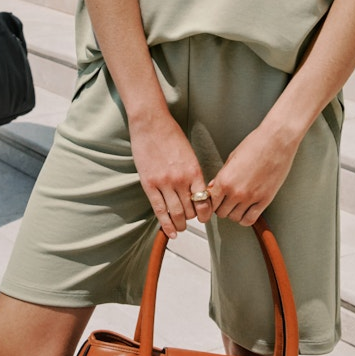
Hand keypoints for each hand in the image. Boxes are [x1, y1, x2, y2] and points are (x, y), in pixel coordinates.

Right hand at [129, 111, 213, 237]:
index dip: (206, 214)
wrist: (151, 123)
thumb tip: (197, 192)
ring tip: (181, 228)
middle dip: (192, 219)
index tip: (204, 217)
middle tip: (190, 221)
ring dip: (180, 224)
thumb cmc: (170, 135)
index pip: (204, 201)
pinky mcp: (149, 184)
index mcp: (194, 171)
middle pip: (190, 210)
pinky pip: (159, 210)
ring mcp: (164, 183)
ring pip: (176, 213)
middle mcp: (181, 179)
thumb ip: (193, 174)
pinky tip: (170, 232)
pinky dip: (166, 224)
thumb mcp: (189, 154)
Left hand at [207, 122, 302, 227]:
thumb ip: (221, 175)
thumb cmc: (256, 144)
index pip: (210, 202)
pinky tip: (246, 211)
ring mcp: (250, 198)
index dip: (211, 202)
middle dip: (222, 207)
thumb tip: (213, 187)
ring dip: (234, 213)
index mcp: (224, 180)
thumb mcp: (232, 158)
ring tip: (236, 205)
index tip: (214, 201)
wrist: (276, 141)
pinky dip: (246, 219)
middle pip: (221, 212)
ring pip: (234, 218)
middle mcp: (236, 192)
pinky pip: (250, 219)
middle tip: (225, 202)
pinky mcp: (265, 200)